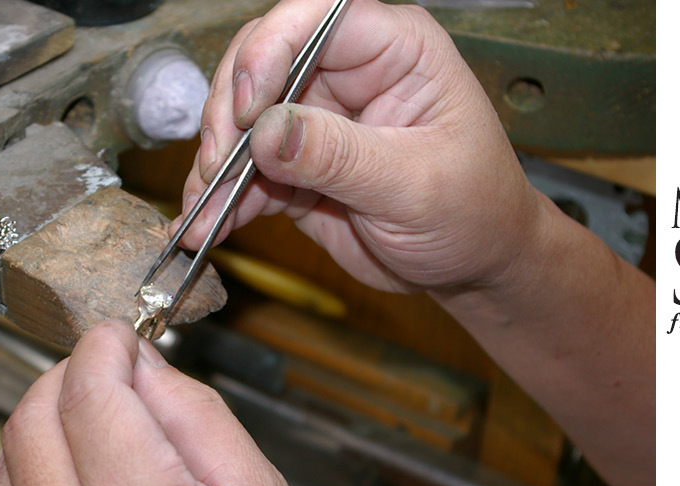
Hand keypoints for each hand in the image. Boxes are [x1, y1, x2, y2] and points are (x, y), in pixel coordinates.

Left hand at [0, 321, 327, 485]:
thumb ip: (196, 414)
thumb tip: (143, 364)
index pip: (89, 391)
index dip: (103, 346)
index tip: (120, 336)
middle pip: (31, 417)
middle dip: (68, 374)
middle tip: (109, 370)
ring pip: (8, 460)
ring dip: (48, 420)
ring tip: (100, 421)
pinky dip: (40, 472)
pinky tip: (86, 473)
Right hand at [179, 0, 554, 294]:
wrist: (473, 265)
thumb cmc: (473, 210)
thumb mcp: (415, 185)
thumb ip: (341, 156)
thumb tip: (267, 132)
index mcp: (394, 49)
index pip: (320, 15)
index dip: (273, 48)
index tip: (250, 105)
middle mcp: (348, 72)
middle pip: (262, 61)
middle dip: (231, 112)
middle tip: (219, 164)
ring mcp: (315, 118)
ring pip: (241, 118)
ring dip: (216, 163)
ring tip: (205, 210)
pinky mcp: (294, 165)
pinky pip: (244, 172)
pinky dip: (221, 199)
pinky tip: (206, 225)